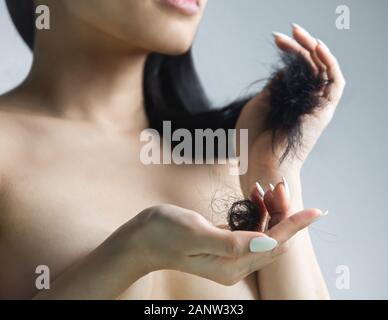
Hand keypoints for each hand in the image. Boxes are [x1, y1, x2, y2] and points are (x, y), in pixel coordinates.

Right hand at [121, 204, 323, 285]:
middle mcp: (234, 264)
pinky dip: (255, 211)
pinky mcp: (224, 243)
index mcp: (231, 264)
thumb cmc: (163, 233)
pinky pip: (250, 228)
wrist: (141, 238)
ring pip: (263, 232)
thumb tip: (268, 243)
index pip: (272, 245)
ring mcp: (230, 255)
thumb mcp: (195, 234)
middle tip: (277, 185)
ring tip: (264, 186)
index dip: (294, 225)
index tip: (316, 211)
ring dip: (269, 210)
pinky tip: (252, 195)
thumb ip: (232, 242)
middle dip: (281, 212)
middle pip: (272, 239)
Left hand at [236, 24, 345, 190]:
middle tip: (289, 30)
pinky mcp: (323, 111)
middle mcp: (305, 101)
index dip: (290, 51)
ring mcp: (315, 106)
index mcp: (289, 100)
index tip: (277, 38)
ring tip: (299, 32)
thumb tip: (286, 68)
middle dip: (301, 45)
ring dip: (314, 49)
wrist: (258, 163)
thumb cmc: (253, 139)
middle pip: (311, 66)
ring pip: (323, 70)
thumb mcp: (259, 104)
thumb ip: (275, 86)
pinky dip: (329, 64)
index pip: (297, 69)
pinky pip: (334, 83)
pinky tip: (317, 48)